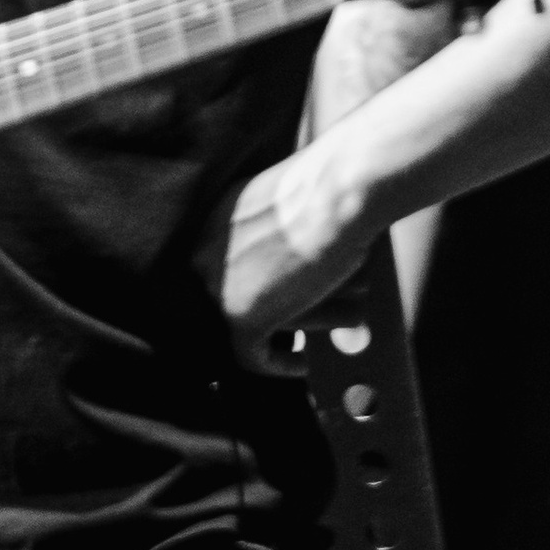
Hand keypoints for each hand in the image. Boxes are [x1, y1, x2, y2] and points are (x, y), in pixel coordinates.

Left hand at [205, 138, 383, 357]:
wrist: (339, 192)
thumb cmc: (334, 186)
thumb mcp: (298, 203)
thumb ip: (286, 231)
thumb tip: (302, 263)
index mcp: (217, 217)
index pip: (228, 263)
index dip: (263, 279)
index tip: (289, 291)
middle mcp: (206, 250)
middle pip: (237, 292)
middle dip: (283, 304)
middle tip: (316, 314)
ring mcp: (217, 285)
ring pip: (256, 318)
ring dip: (304, 323)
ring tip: (343, 320)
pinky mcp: (239, 317)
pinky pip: (252, 355)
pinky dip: (279, 363)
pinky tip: (302, 363)